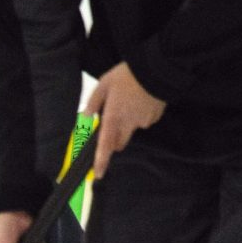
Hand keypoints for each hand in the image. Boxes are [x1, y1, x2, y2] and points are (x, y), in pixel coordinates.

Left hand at [86, 62, 165, 179]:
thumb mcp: (104, 84)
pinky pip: (144, 121)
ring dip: (127, 123)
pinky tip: (140, 100)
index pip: (105, 145)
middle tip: (111, 123)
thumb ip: (93, 103)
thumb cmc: (126, 75)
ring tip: (129, 102)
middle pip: (119, 143)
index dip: (101, 161)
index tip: (98, 174)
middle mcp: (129, 124)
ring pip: (131, 131)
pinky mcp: (155, 118)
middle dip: (113, 140)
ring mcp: (143, 122)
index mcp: (113, 118)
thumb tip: (85, 118)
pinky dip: (140, 115)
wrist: (156, 68)